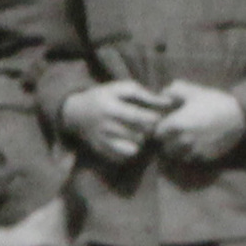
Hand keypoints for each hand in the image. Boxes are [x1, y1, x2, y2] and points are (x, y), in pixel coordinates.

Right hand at [58, 82, 174, 163]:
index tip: (156, 116)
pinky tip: (128, 140)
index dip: (153, 118)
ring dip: (140, 140)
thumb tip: (168, 102)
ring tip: (138, 131)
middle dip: (148, 130)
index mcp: (110, 108)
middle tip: (148, 124)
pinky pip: (125, 156)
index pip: (140, 118)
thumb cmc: (104, 97)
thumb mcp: (121, 88)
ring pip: (134, 147)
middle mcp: (105, 126)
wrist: (76, 112)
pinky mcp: (102, 151)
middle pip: (139, 135)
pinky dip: (131, 149)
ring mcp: (102, 141)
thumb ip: (145, 94)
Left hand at [151, 82, 245, 165]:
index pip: (157, 132)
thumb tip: (162, 94)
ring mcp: (193, 151)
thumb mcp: (194, 92)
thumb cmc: (215, 102)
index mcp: (176, 124)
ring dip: (177, 149)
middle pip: (165, 146)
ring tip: (183, 140)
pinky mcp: (204, 158)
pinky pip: (190, 160)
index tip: (166, 123)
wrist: (240, 117)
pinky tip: (195, 145)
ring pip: (176, 155)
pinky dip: (189, 155)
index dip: (160, 128)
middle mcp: (182, 140)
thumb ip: (174, 90)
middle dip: (167, 140)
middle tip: (174, 132)